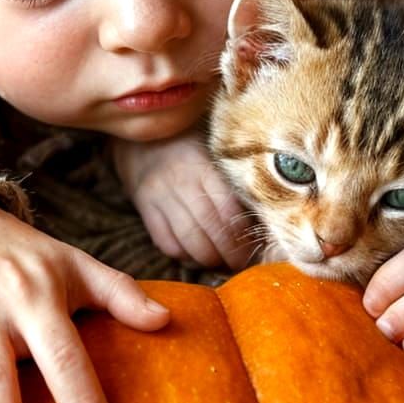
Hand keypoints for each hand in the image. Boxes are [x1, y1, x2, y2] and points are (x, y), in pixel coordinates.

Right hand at [111, 124, 254, 270]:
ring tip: (220, 264)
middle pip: (209, 226)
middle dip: (229, 252)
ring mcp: (159, 195)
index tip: (253, 247)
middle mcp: (180, 180)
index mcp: (203, 164)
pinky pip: (165, 242)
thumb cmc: (189, 145)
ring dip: (208, 259)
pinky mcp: (144, 208)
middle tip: (240, 265)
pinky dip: (183, 256)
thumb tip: (260, 220)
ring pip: (187, 239)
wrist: (143, 137)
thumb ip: (230, 181)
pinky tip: (195, 257)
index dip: (242, 234)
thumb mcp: (212, 152)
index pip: (228, 207)